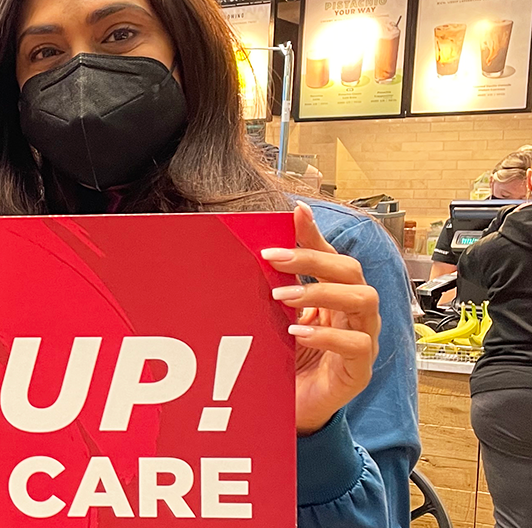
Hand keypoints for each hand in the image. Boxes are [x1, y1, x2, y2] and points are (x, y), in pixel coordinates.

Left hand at [262, 201, 380, 435]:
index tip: (295, 214)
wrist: (294, 411)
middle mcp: (355, 313)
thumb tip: (261, 251)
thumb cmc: (289, 362)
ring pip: (363, 300)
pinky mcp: (359, 369)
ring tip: (282, 298)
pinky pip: (356, 344)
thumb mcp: (278, 319)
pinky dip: (327, 334)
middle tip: (272, 257)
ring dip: (321, 292)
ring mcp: (363, 339)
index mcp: (336, 296)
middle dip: (312, 259)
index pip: (332, 255)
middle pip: (351, 271)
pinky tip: (298, 331)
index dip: (316, 234)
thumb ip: (278, 289)